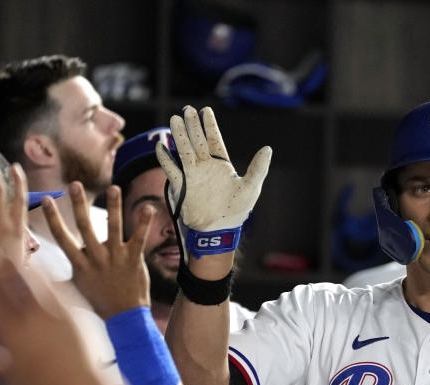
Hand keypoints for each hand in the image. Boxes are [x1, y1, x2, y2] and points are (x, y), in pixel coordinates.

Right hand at [0, 244, 95, 384]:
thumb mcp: (12, 382)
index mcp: (10, 335)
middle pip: (7, 284)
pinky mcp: (76, 311)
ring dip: (18, 265)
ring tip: (9, 253)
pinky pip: (58, 286)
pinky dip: (46, 275)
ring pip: (32, 281)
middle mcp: (30, 319)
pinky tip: (41, 267)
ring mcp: (55, 312)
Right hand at [42, 182, 152, 318]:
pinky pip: (139, 237)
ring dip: (113, 206)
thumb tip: (34, 276)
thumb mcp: (73, 290)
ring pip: (113, 227)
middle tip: (75, 184)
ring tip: (113, 187)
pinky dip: (143, 223)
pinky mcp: (134, 259)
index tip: (46, 198)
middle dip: (78, 204)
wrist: (124, 316)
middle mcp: (96, 258)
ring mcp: (115, 257)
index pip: (61, 237)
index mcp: (79, 264)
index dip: (53, 217)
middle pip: (85, 227)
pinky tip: (148, 207)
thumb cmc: (98, 302)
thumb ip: (56, 280)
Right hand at [157, 105, 271, 236]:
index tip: (205, 110)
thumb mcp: (251, 188)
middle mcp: (206, 167)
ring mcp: (193, 175)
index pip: (214, 140)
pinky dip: (165, 159)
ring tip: (174, 119)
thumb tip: (268, 148)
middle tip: (187, 109)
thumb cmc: (236, 211)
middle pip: (197, 141)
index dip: (209, 125)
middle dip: (192, 125)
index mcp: (222, 165)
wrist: (218, 230)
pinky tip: (161, 147)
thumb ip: (258, 168)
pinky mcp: (182, 186)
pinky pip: (171, 170)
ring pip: (183, 150)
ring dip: (179, 136)